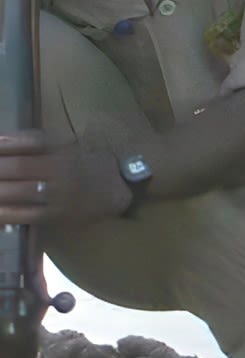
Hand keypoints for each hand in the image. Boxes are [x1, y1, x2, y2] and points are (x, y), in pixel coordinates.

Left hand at [0, 129, 125, 232]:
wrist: (120, 187)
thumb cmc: (88, 162)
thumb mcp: (67, 143)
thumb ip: (33, 141)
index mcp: (64, 150)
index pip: (28, 145)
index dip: (5, 148)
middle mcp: (63, 170)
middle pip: (20, 167)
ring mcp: (61, 195)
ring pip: (21, 191)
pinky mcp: (58, 216)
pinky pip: (28, 215)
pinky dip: (6, 214)